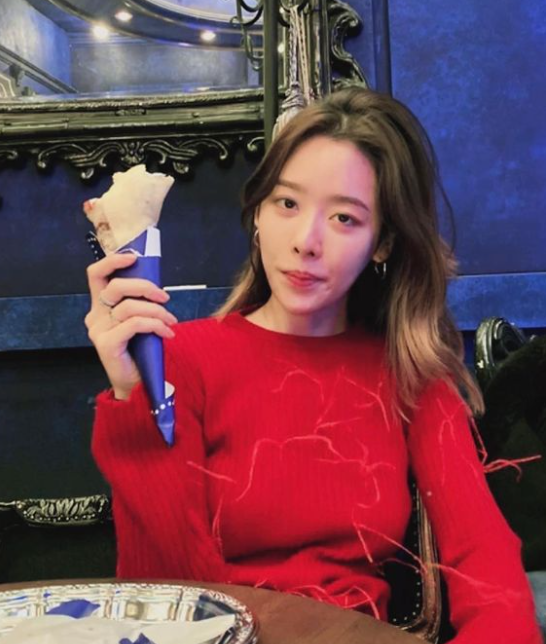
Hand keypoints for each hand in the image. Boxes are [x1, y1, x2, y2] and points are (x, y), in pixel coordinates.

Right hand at [85, 253, 177, 399]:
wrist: (138, 384)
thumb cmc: (142, 350)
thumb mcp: (141, 320)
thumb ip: (140, 302)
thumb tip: (157, 286)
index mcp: (100, 307)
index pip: (96, 275)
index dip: (112, 261)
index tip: (134, 258)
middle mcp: (95, 316)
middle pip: (115, 287)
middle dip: (144, 287)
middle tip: (165, 297)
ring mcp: (99, 331)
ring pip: (128, 307)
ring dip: (156, 311)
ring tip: (171, 321)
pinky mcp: (106, 344)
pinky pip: (134, 324)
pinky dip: (155, 325)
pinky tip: (167, 333)